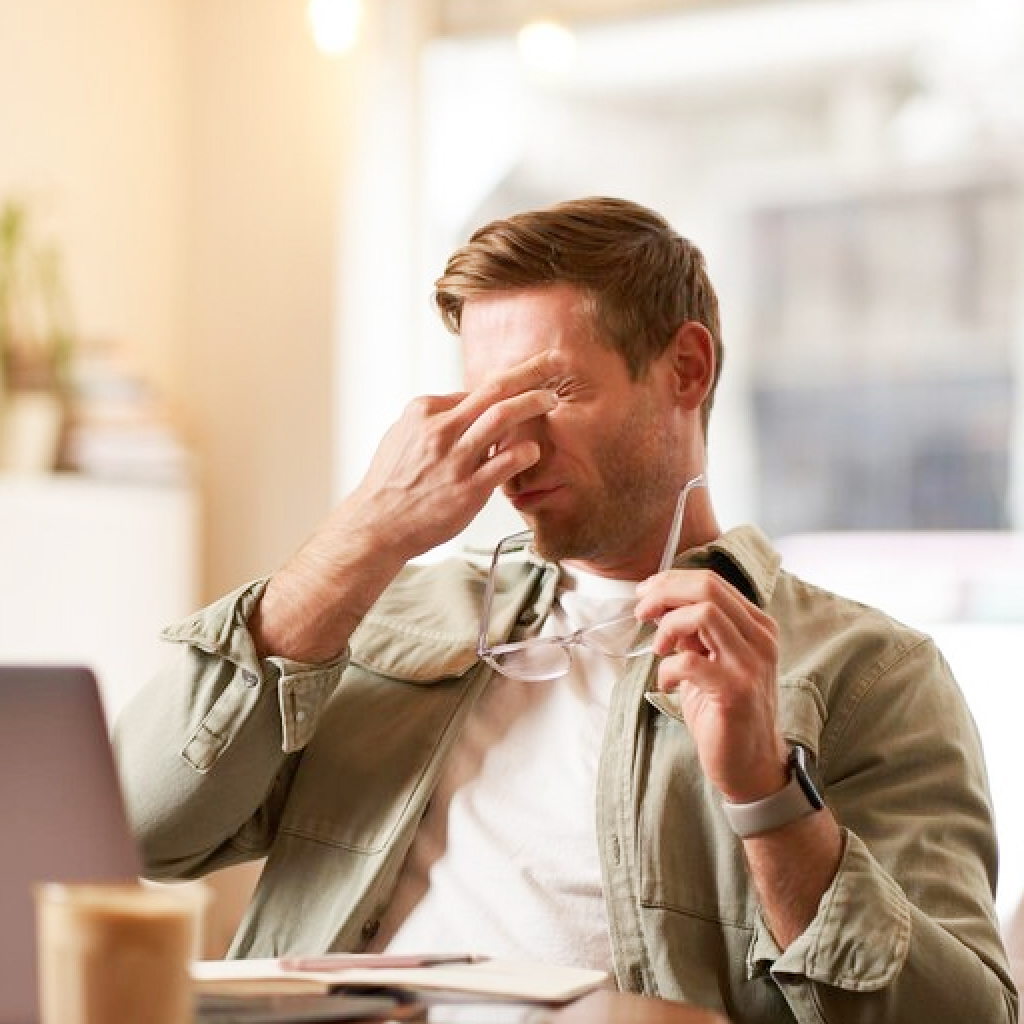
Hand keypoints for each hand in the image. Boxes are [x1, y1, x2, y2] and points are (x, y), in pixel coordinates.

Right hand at [251, 351, 562, 661]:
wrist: (377, 525)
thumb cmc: (389, 484)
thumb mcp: (400, 437)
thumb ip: (432, 420)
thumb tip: (459, 407)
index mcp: (423, 412)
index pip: (472, 392)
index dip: (501, 390)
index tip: (521, 385)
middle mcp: (440, 430)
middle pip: (493, 389)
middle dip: (529, 371)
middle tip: (554, 361)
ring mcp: (455, 459)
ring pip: (502, 417)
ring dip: (532, 403)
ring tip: (551, 399)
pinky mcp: (468, 489)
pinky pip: (505, 463)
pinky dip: (524, 451)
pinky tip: (534, 449)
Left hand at [634, 570, 788, 802]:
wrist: (751, 763)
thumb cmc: (725, 710)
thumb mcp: (711, 660)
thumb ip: (694, 632)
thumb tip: (660, 604)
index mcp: (756, 626)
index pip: (712, 582)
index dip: (671, 581)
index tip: (645, 593)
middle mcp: (760, 639)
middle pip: (708, 589)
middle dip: (665, 592)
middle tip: (641, 612)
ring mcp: (751, 664)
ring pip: (703, 615)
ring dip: (668, 627)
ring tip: (659, 650)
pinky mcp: (735, 692)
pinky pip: (689, 661)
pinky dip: (667, 668)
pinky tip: (667, 683)